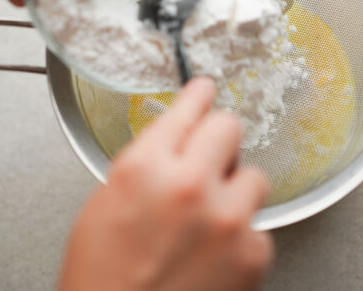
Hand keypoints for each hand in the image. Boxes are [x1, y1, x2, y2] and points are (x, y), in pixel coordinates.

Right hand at [59, 78, 272, 290]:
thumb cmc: (102, 278)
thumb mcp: (106, 204)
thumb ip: (147, 162)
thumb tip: (178, 135)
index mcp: (144, 167)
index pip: (186, 109)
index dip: (199, 96)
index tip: (206, 90)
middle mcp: (188, 184)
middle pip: (229, 127)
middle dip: (219, 142)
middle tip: (210, 163)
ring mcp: (225, 218)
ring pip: (254, 175)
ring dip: (235, 191)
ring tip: (210, 222)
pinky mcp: (252, 252)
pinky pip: (260, 225)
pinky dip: (242, 237)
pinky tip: (215, 255)